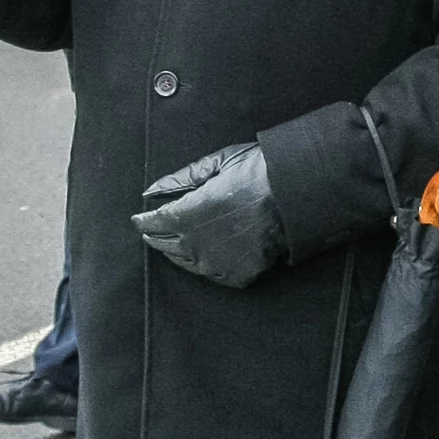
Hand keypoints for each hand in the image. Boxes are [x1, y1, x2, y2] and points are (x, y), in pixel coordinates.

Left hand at [132, 143, 286, 288]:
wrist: (298, 194)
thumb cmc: (259, 171)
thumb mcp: (218, 163)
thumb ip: (181, 178)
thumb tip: (150, 191)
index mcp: (189, 213)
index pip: (153, 223)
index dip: (144, 221)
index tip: (139, 219)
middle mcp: (197, 243)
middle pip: (165, 245)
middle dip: (157, 236)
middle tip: (154, 231)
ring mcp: (218, 262)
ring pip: (186, 263)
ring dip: (178, 252)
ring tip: (178, 243)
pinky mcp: (238, 274)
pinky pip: (214, 274)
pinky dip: (208, 264)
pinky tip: (208, 255)